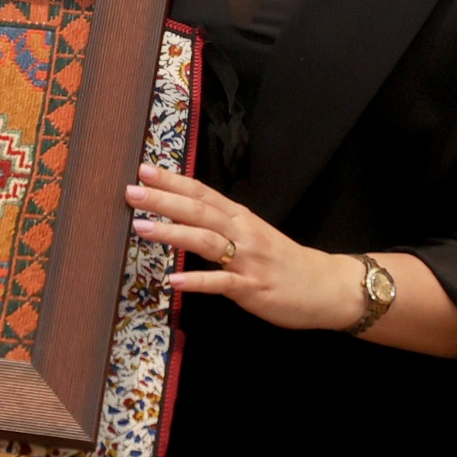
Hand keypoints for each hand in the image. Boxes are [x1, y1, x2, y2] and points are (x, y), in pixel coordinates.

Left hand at [127, 163, 365, 331]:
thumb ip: (222, 226)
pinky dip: (196, 280)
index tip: (144, 169)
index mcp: (240, 217)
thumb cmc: (284, 261)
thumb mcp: (253, 234)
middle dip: (163, 199)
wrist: (325, 287)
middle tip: (131, 191)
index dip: (173, 180)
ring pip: (205, 240)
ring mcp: (246, 260)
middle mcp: (242, 232)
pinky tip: (172, 279)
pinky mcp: (251, 287)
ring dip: (172, 233)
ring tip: (141, 228)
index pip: (202, 192)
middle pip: (198, 210)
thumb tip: (185, 215)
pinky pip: (220, 282)